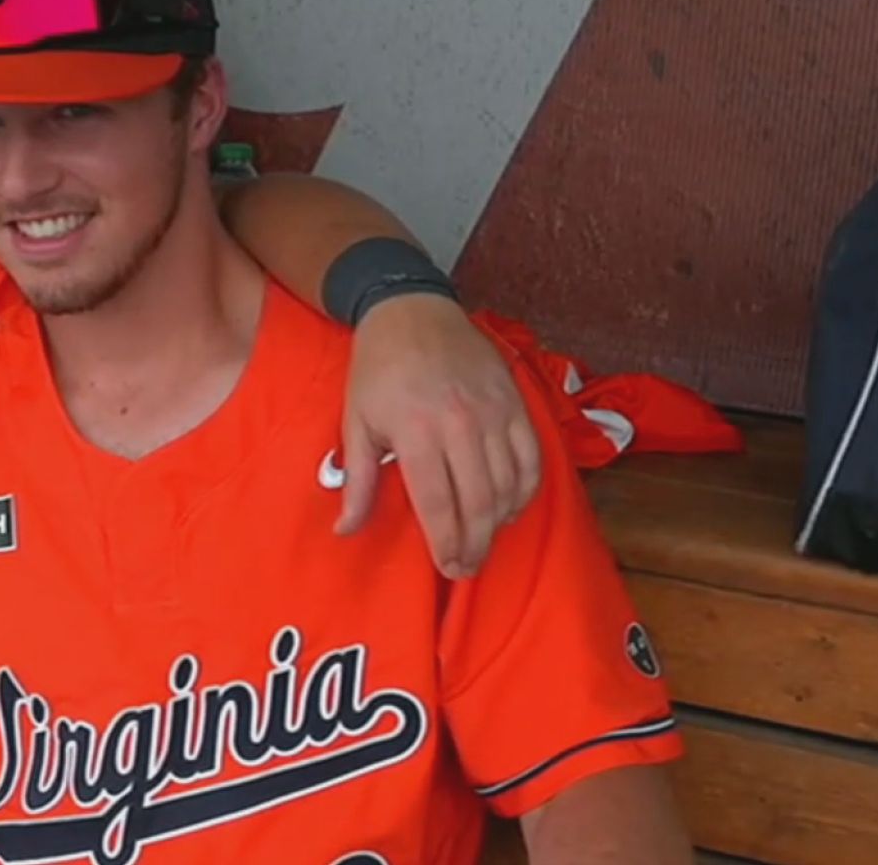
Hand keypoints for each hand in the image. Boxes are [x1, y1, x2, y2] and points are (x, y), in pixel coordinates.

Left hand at [337, 294, 540, 576]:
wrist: (412, 310)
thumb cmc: (377, 369)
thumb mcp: (356, 421)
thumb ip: (358, 481)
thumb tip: (345, 529)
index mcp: (416, 432)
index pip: (438, 504)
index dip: (445, 543)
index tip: (448, 568)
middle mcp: (460, 425)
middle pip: (479, 503)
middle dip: (475, 544)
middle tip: (467, 567)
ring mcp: (494, 413)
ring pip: (509, 485)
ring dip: (500, 523)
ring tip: (484, 541)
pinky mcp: (516, 402)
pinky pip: (532, 458)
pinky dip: (525, 490)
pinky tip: (510, 507)